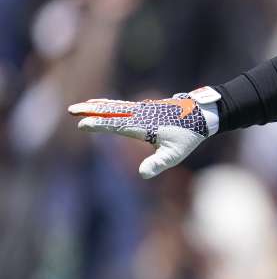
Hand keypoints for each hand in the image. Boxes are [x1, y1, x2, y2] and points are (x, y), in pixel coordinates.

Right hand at [68, 89, 216, 178]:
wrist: (202, 115)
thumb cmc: (188, 136)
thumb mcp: (175, 154)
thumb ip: (158, 163)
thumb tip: (142, 175)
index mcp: (145, 126)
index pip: (117, 124)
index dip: (100, 124)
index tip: (83, 124)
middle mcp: (141, 114)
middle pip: (112, 110)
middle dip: (91, 111)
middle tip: (71, 109)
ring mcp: (143, 109)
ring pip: (116, 105)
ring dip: (97, 105)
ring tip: (81, 106)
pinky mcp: (146, 107)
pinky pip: (123, 104)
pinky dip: (110, 104)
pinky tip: (103, 104)